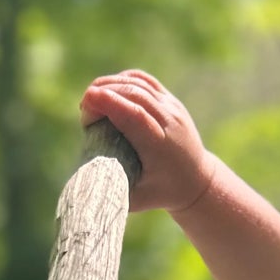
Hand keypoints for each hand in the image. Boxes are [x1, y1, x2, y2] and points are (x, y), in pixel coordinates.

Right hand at [79, 69, 218, 215]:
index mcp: (161, 146)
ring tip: (91, 99)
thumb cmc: (162, 193)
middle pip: (134, 94)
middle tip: (84, 108)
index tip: (87, 101)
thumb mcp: (137, 199)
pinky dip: (123, 80)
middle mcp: (169, 122)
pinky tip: (109, 90)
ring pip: (139, 83)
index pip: (135, 115)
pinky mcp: (170, 100)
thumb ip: (111, 190)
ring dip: (110, 85)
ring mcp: (172, 107)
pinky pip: (144, 81)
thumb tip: (82, 183)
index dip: (110, 103)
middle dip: (104, 93)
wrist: (197, 181)